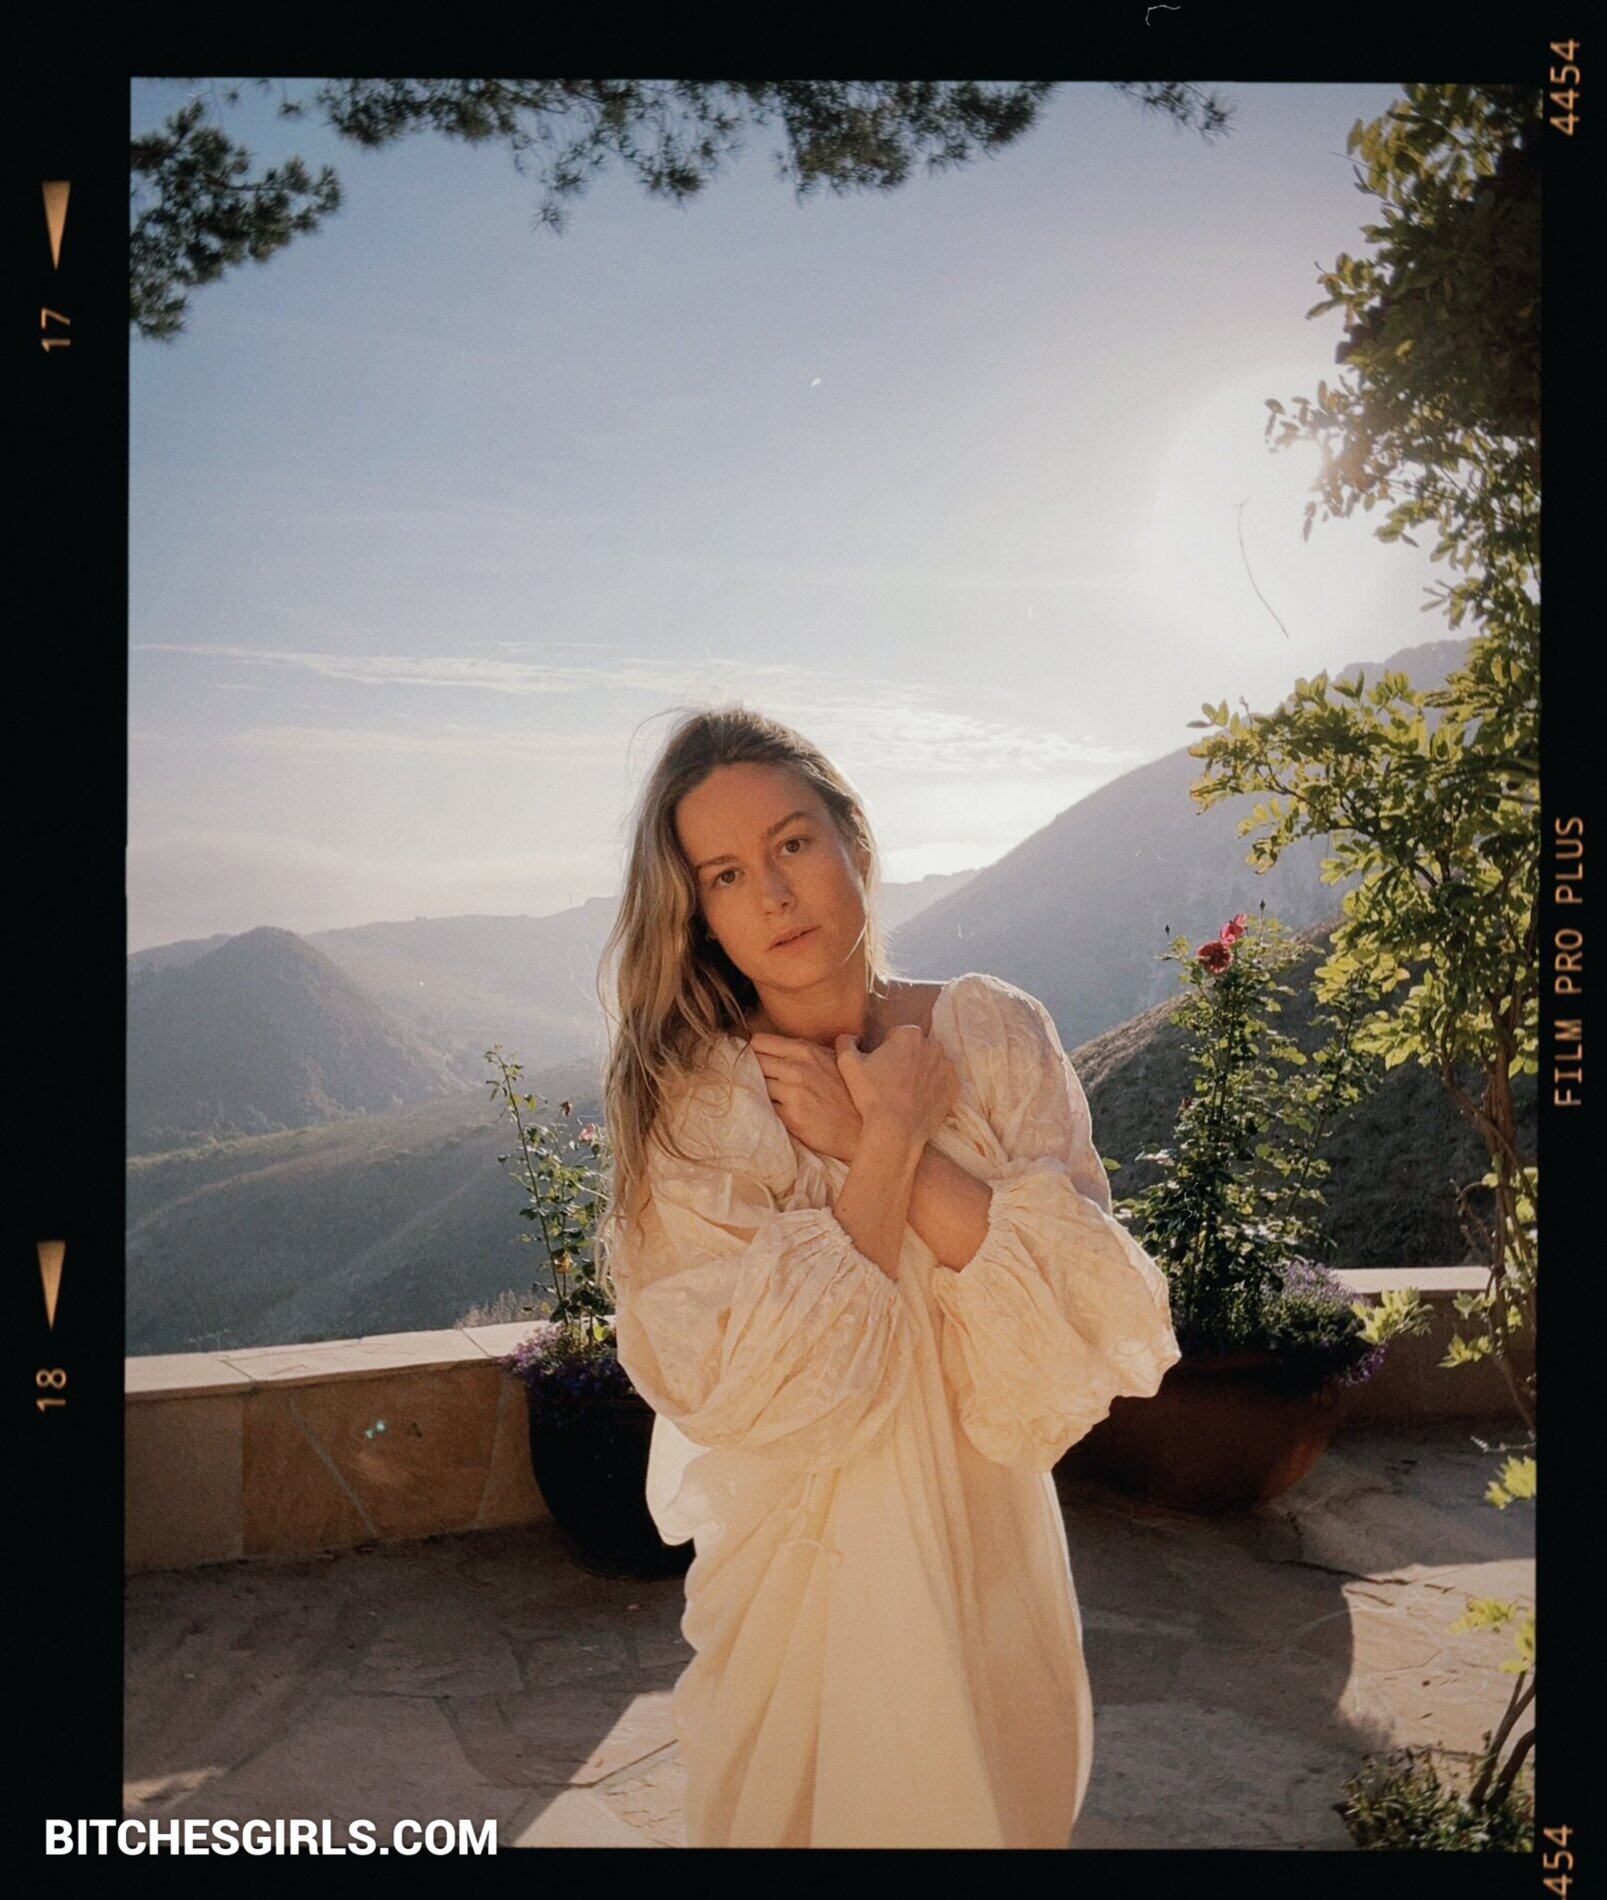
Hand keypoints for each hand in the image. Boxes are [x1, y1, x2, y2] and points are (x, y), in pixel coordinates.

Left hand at [747, 1032, 864, 1162]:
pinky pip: (765, 1108)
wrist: (863, 1127)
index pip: (759, 1042)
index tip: (756, 1060)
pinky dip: (766, 1109)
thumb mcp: (832, 1060)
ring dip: (759, 1091)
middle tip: (758, 1079)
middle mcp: (796, 1068)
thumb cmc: (849, 1092)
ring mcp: (792, 1093)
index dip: (755, 1052)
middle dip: (752, 1070)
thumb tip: (777, 1045)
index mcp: (804, 1051)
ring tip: (768, 1097)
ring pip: (756, 1085)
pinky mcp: (791, 1117)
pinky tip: (777, 1111)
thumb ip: (804, 1052)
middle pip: (753, 1062)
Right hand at [835, 1024, 957, 1149]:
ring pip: (931, 1064)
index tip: (881, 1066)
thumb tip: (852, 1036)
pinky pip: (942, 1082)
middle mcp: (934, 1045)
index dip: (887, 1049)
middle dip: (907, 1058)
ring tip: (905, 1092)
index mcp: (910, 1034)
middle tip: (892, 1080)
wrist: (896, 1130)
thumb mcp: (848, 1064)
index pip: (897, 1034)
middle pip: (917, 1047)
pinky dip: (933, 1088)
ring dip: (921, 1072)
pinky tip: (918, 1100)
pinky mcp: (954, 1087)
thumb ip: (846, 1041)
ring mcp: (947, 1067)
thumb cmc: (871, 1095)